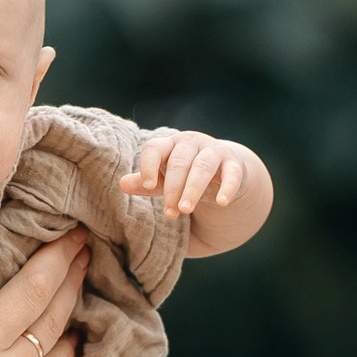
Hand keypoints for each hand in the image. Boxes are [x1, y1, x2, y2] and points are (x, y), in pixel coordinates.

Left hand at [123, 127, 271, 218]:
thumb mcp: (164, 179)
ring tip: (185, 210)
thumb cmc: (186, 175)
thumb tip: (121, 184)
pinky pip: (232, 174)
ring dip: (192, 189)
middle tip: (169, 213)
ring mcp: (215, 152)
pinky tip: (222, 203)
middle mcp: (192, 144)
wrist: (223, 171)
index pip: (155, 148)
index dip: (148, 166)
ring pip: (203, 167)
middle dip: (172, 188)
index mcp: (170, 145)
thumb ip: (146, 183)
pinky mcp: (234, 165)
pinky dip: (227, 188)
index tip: (146, 186)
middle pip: (179, 161)